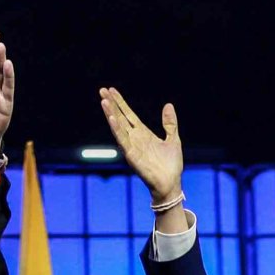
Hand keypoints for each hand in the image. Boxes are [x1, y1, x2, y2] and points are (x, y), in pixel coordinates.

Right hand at [95, 86, 184, 208]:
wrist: (171, 184)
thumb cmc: (170, 165)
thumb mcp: (173, 139)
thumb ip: (169, 123)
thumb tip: (168, 105)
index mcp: (143, 133)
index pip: (128, 114)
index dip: (120, 102)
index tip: (111, 90)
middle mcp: (135, 138)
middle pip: (120, 117)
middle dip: (111, 104)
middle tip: (102, 90)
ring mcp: (132, 146)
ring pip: (118, 127)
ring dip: (111, 114)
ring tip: (104, 101)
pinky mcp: (132, 156)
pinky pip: (122, 140)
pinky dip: (117, 129)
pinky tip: (112, 118)